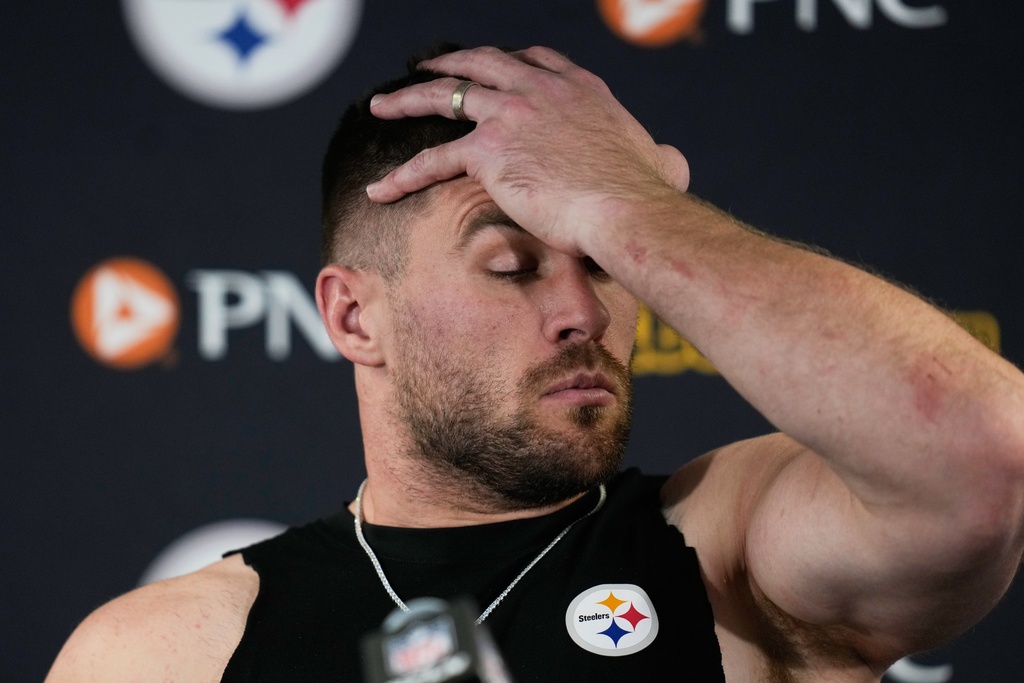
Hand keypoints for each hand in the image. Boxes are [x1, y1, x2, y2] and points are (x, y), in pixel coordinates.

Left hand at [367, 46, 689, 255]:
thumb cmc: (647, 196)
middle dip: (449, 62)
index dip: (508, 61)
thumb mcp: (662, 162)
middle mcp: (541, 89)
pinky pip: (433, 158)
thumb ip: (661, 156)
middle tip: (425, 68)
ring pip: (445, 95)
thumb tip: (673, 162)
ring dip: (407, 99)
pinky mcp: (489, 151)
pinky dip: (403, 174)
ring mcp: (512, 114)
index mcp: (579, 87)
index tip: (492, 67)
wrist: (626, 208)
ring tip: (381, 106)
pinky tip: (380, 189)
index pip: (534, 59)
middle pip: (482, 62)